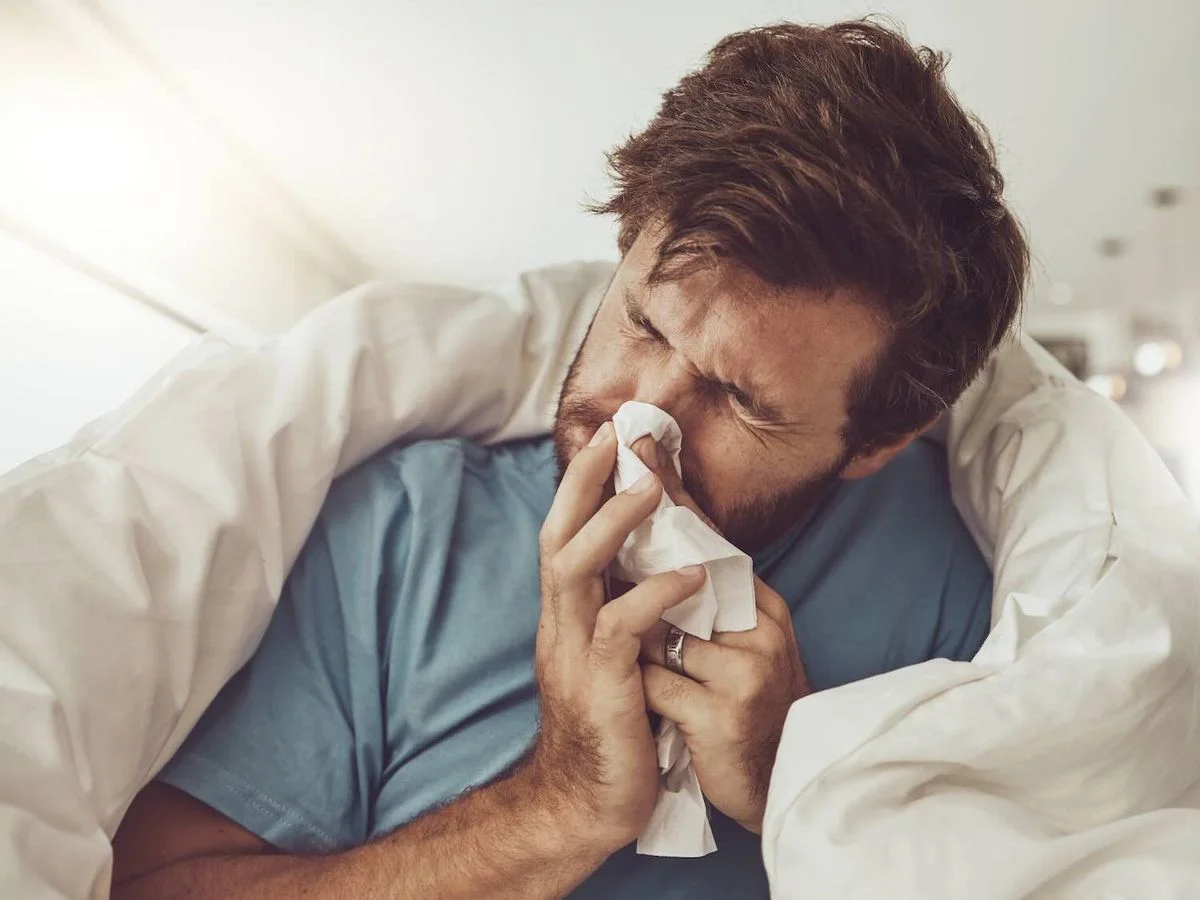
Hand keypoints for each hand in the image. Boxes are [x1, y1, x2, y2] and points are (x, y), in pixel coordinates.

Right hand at [530, 422, 707, 851]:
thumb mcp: (614, 661)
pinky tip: (689, 576)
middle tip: (613, 438)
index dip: (580, 488)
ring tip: (651, 491)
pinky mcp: (601, 686)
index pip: (564, 537)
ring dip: (612, 527)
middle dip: (581, 485)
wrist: (583, 806)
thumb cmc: (611, 729)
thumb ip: (623, 613)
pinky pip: (621, 629)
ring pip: (576, 571)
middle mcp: (561, 626)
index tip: (606, 441)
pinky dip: (654, 596)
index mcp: (567, 617)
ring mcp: (575, 654)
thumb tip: (659, 568)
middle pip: (557, 538)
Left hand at [631, 436, 810, 833]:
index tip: (636, 445)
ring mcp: (744, 671)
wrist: (779, 790)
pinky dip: (648, 696)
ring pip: (659, 635)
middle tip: (611, 511)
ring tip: (659, 680)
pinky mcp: (722, 714)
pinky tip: (660, 717)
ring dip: (641, 655)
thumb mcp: (736, 648)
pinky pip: (658, 685)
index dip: (669, 491)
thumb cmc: (745, 712)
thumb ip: (705, 602)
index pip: (707, 538)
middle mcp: (760, 628)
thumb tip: (661, 553)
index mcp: (760, 606)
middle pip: (684, 574)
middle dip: (640, 554)